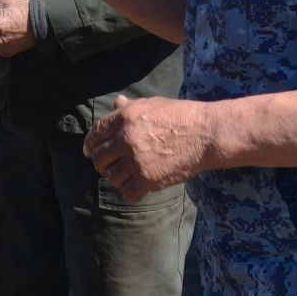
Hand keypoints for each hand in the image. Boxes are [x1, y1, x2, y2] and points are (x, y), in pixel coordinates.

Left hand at [82, 95, 214, 200]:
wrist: (207, 134)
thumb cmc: (183, 116)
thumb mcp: (154, 104)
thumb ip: (131, 107)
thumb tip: (115, 103)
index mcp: (125, 117)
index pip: (96, 133)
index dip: (90, 144)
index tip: (90, 152)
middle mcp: (126, 138)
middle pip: (100, 158)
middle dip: (102, 164)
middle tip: (110, 167)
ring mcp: (136, 160)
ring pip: (112, 177)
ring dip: (118, 178)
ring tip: (128, 176)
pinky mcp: (148, 179)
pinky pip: (128, 193)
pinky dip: (131, 192)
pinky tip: (138, 188)